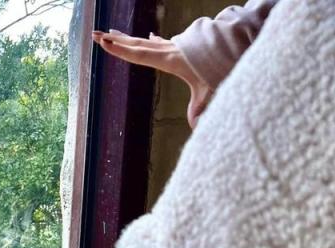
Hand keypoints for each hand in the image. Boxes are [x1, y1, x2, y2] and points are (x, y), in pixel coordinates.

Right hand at [92, 30, 212, 127]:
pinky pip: (159, 42)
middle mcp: (168, 50)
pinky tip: (148, 37)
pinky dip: (149, 40)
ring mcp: (173, 46)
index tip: (104, 42)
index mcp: (169, 59)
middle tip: (95, 34)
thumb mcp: (210, 90)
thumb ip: (200, 109)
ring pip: (144, 40)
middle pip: (136, 44)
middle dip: (115, 40)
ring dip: (126, 38)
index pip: (140, 54)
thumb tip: (197, 128)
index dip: (121, 50)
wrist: (238, 48)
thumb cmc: (222, 69)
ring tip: (110, 32)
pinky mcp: (180, 47)